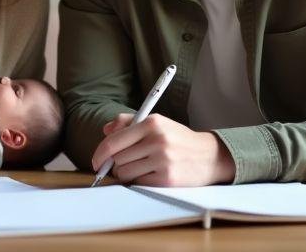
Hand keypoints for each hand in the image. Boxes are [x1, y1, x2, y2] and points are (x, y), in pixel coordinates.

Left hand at [92, 113, 235, 185]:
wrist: (209, 156)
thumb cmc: (178, 139)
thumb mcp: (156, 123)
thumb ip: (128, 122)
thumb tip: (106, 130)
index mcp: (152, 123)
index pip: (114, 141)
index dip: (99, 153)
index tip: (96, 161)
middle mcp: (157, 140)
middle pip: (117, 159)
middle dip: (117, 164)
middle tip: (127, 163)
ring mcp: (163, 160)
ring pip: (125, 173)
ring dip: (126, 174)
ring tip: (140, 168)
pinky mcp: (167, 179)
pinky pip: (138, 183)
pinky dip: (139, 181)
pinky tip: (150, 175)